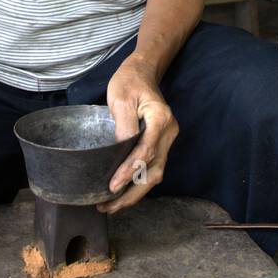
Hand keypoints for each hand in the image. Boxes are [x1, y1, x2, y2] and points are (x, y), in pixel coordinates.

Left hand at [98, 57, 178, 213]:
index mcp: (161, 119)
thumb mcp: (121, 98)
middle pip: (154, 171)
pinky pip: (152, 168)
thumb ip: (123, 125)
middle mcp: (169, 133)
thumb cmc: (130, 81)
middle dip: (132, 193)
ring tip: (111, 205)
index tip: (112, 186)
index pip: (147, 151)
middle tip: (108, 205)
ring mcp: (167, 140)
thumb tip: (119, 151)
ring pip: (155, 174)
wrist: (143, 72)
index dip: (130, 171)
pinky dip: (137, 183)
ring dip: (134, 193)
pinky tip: (121, 192)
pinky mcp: (161, 144)